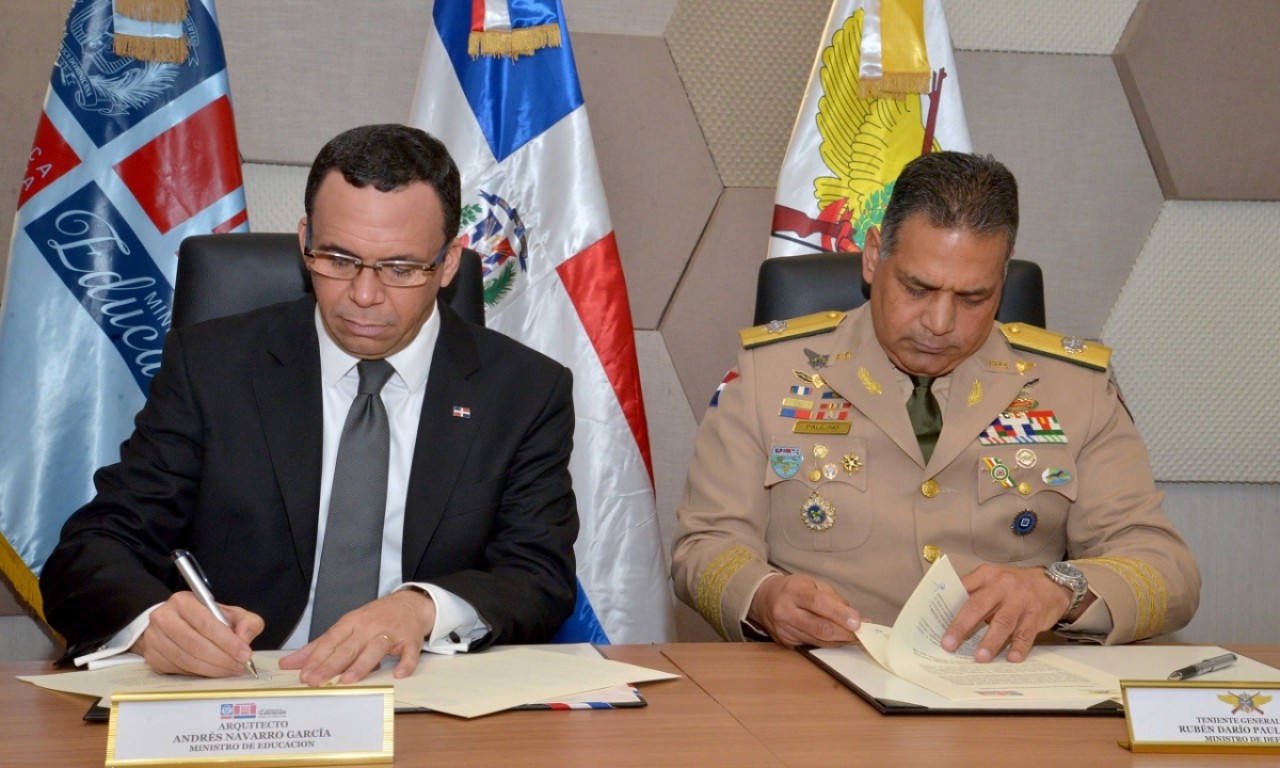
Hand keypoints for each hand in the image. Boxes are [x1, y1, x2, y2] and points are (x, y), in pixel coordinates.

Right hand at [134, 591, 262, 676]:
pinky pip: (178, 670)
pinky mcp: (152, 657)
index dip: (227, 641)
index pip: (206, 624)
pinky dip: (198, 674)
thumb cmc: (207, 619)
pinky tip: (212, 671)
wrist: (177, 624)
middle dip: (221, 659)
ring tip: (230, 670)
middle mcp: (163, 617)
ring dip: (212, 669)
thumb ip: (246, 622)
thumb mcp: (231, 614)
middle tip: (239, 666)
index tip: (245, 654)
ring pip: (186, 660)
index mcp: (183, 601)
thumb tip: (244, 639)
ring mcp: (154, 638)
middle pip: (195, 644)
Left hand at [279, 589, 435, 685]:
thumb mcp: (346, 626)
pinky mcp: (410, 640)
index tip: (303, 674)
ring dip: (362, 664)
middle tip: (315, 681)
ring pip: (375, 649)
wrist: (410, 603)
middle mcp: (369, 627)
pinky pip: (409, 652)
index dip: (316, 658)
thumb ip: (319, 646)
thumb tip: (289, 663)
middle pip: (348, 647)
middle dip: (331, 665)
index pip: (330, 641)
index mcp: (351, 623)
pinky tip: (399, 674)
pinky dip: (406, 663)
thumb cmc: (375, 618)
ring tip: (348, 680)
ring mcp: (390, 633)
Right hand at [747, 574, 859, 647]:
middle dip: (845, 633)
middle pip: (820, 628)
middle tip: (862, 633)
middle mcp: (786, 612)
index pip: (819, 604)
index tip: (858, 622)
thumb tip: (854, 617)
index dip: (840, 615)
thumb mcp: (812, 583)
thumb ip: (833, 598)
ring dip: (840, 640)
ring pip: (819, 641)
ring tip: (855, 636)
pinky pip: (813, 646)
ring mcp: (784, 630)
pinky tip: (838, 638)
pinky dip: (829, 643)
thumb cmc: (793, 589)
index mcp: (793, 591)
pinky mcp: (786, 643)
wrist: (763, 599)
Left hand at [941, 564, 1070, 662]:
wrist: (1052, 584)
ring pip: (1003, 622)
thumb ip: (974, 595)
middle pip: (978, 606)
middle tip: (949, 645)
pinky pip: (1026, 633)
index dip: (947, 606)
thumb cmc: (1013, 587)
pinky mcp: (1036, 614)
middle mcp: (1002, 586)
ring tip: (980, 658)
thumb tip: (947, 620)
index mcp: (986, 576)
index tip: (933, 623)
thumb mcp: (993, 582)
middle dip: (962, 626)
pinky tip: (1012, 658)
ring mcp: (1020, 600)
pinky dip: (1019, 646)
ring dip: (990, 641)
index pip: (962, 589)